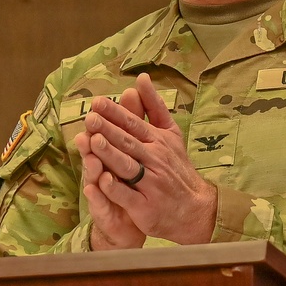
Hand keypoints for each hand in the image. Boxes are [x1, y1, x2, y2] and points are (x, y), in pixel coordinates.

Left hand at [83, 73, 216, 244]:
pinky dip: (116, 189)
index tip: (97, 102)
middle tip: (90, 118)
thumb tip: (141, 78)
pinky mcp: (145, 207)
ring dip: (110, 154)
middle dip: (108, 130)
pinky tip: (102, 180)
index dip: (115, 113)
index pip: (134, 124)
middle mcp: (155, 160)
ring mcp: (151, 184)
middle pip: (128, 142)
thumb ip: (154, 106)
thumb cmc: (176, 167)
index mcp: (158, 141)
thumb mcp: (170, 133)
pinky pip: (128, 196)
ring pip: (127, 167)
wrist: (195, 208)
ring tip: (93, 142)